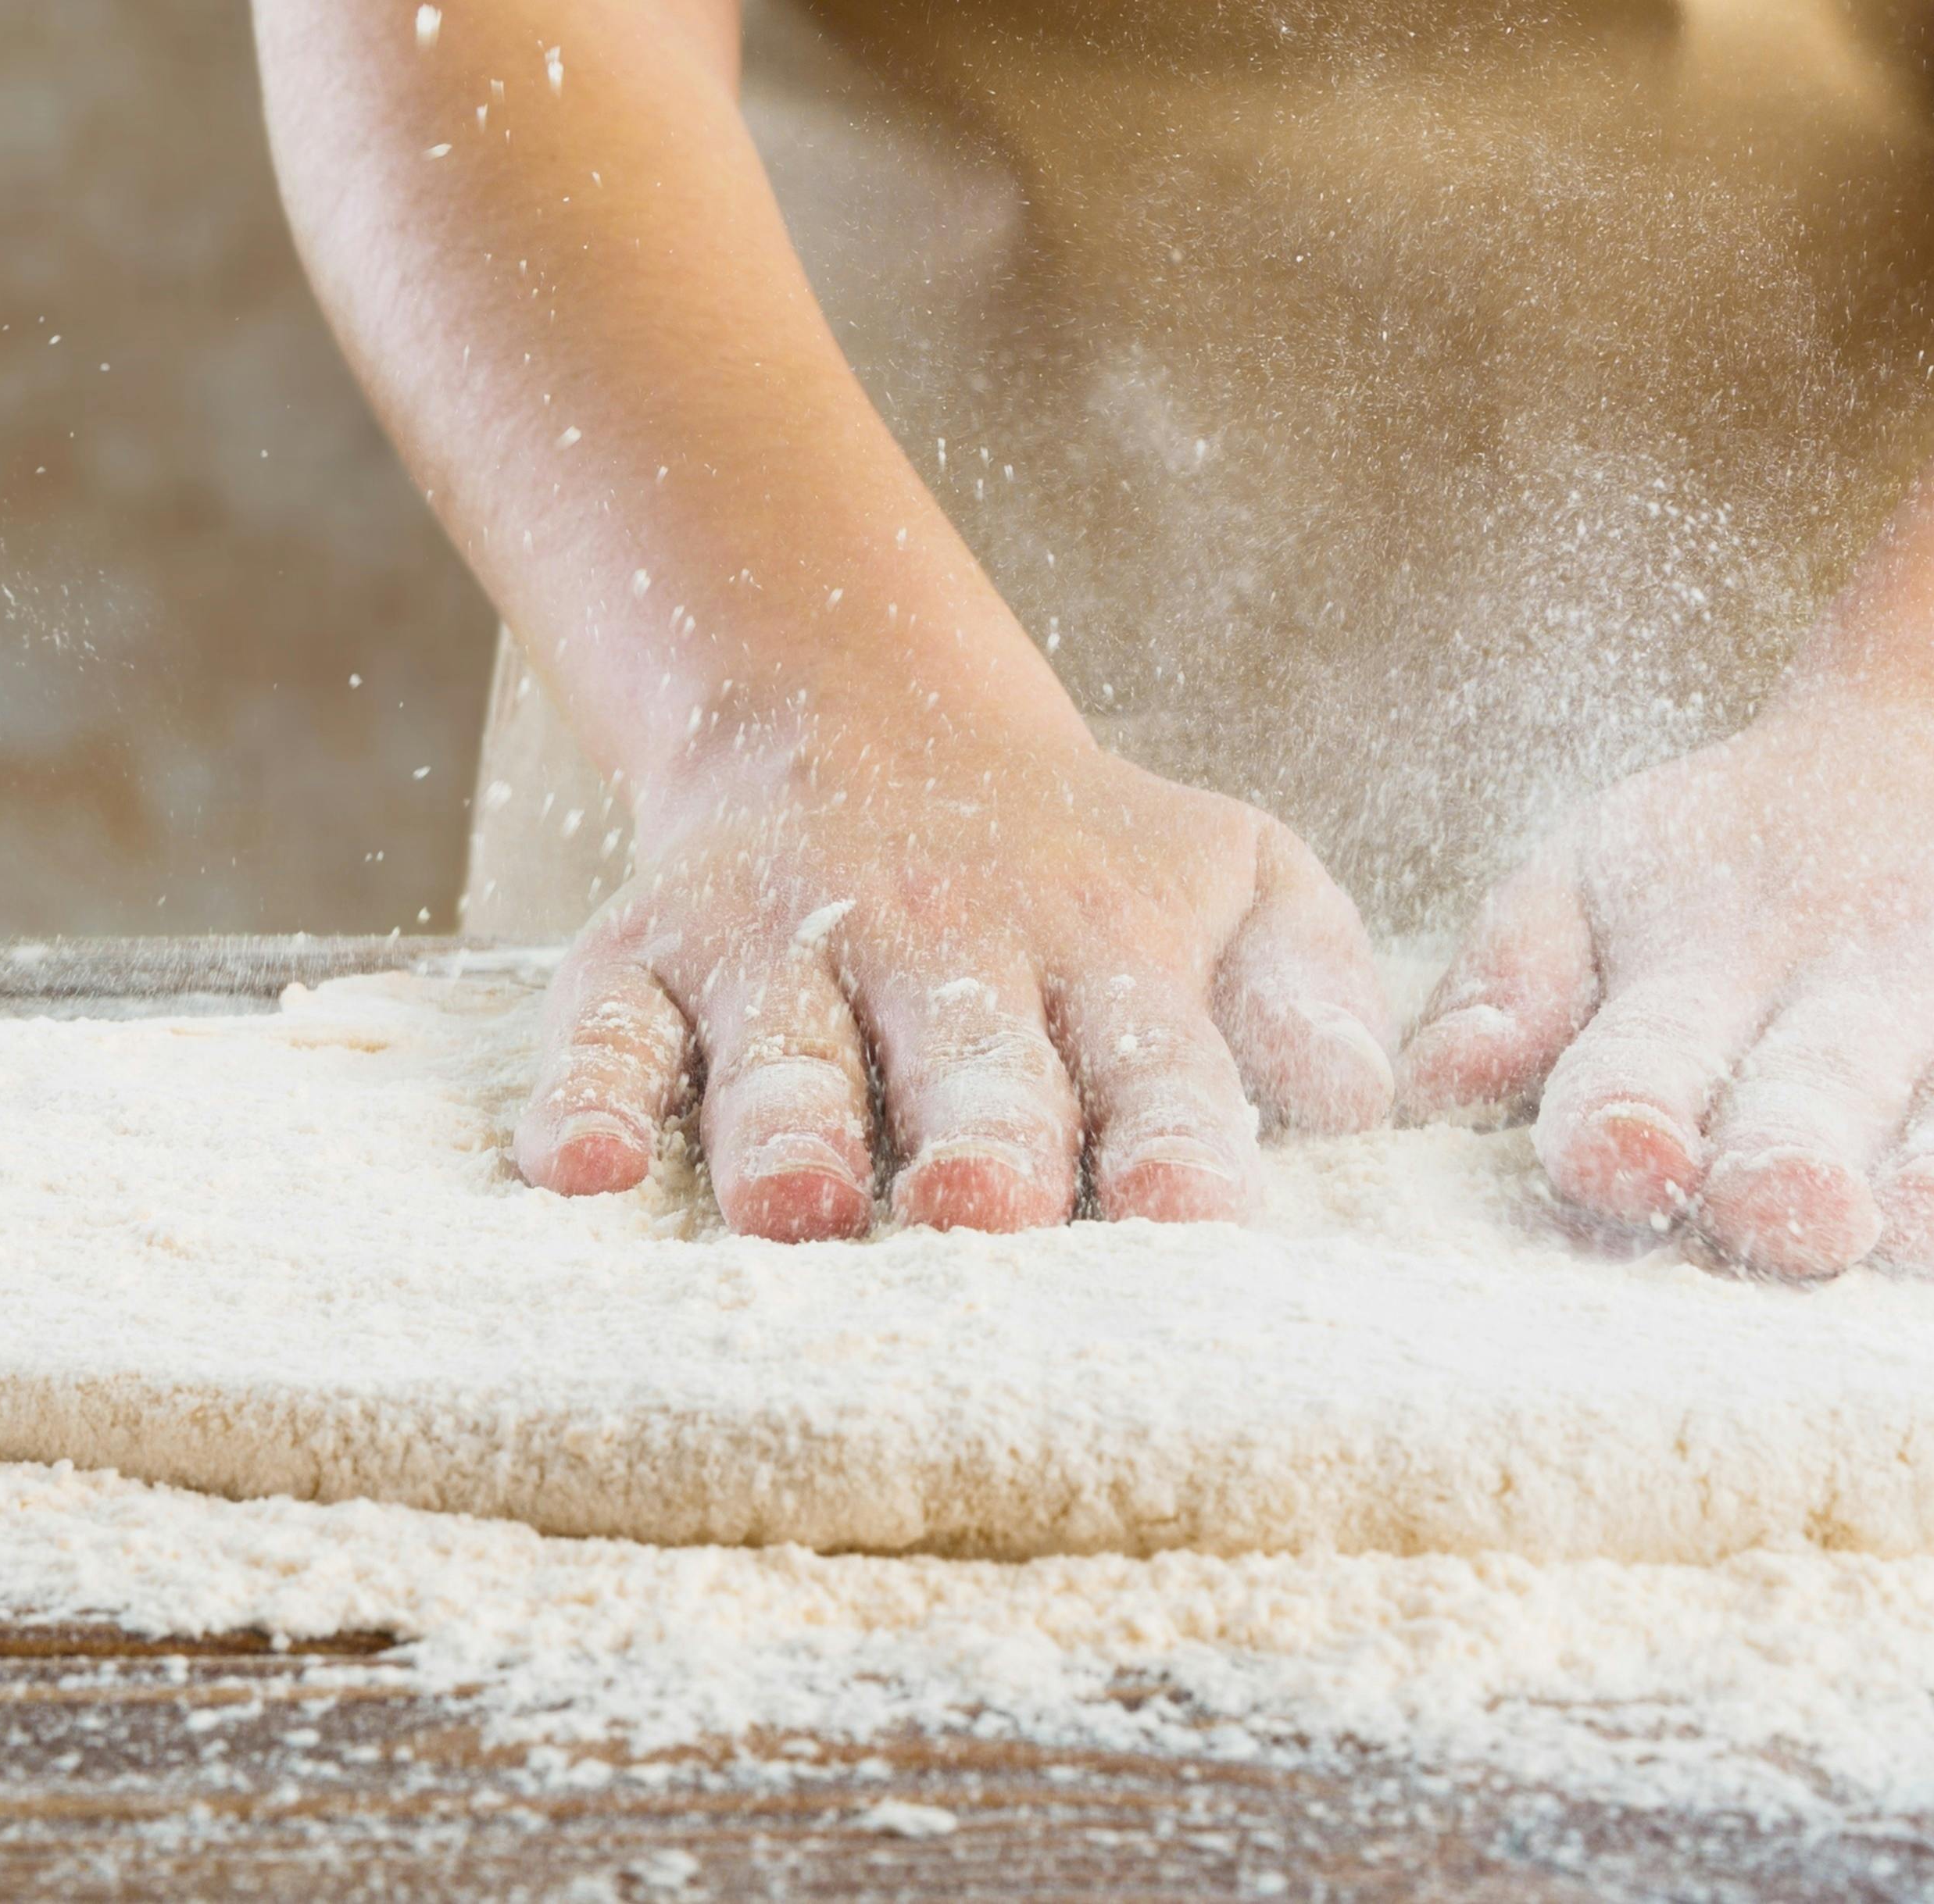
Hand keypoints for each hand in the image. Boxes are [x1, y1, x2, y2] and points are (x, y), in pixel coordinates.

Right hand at [511, 730, 1395, 1239]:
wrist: (865, 716)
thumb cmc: (1087, 859)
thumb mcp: (1239, 873)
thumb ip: (1314, 987)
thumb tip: (1358, 1106)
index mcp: (1105, 949)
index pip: (1155, 1059)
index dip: (1173, 1137)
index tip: (1191, 1215)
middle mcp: (944, 948)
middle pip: (966, 1058)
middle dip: (979, 1135)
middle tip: (984, 1210)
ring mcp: (785, 951)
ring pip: (786, 1052)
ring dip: (790, 1128)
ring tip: (798, 1208)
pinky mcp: (650, 955)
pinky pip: (608, 1029)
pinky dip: (583, 1094)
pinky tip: (575, 1170)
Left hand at [1396, 678, 1933, 1277]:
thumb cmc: (1749, 860)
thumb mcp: (1607, 871)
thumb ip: (1518, 978)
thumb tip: (1425, 1089)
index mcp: (1716, 968)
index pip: (1654, 1054)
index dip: (1631, 1107)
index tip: (1615, 1157)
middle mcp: (1881, 987)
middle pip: (1830, 1088)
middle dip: (1801, 1152)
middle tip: (1786, 1205)